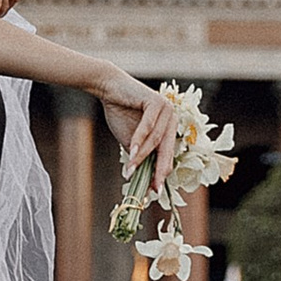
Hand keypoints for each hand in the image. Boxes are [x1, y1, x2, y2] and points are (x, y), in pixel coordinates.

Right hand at [101, 74, 180, 191]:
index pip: (168, 155)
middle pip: (167, 149)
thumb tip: (144, 182)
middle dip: (159, 170)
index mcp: (169, 128)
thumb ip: (140, 157)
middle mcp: (172, 118)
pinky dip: (139, 140)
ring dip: (142, 157)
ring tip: (131, 170)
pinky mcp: (156, 101)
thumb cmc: (120, 114)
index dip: (161, 173)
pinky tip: (132, 152)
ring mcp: (166, 109)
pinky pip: (149, 126)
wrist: (108, 89)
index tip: (154, 191)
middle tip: (152, 188)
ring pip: (156, 140)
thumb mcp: (132, 141)